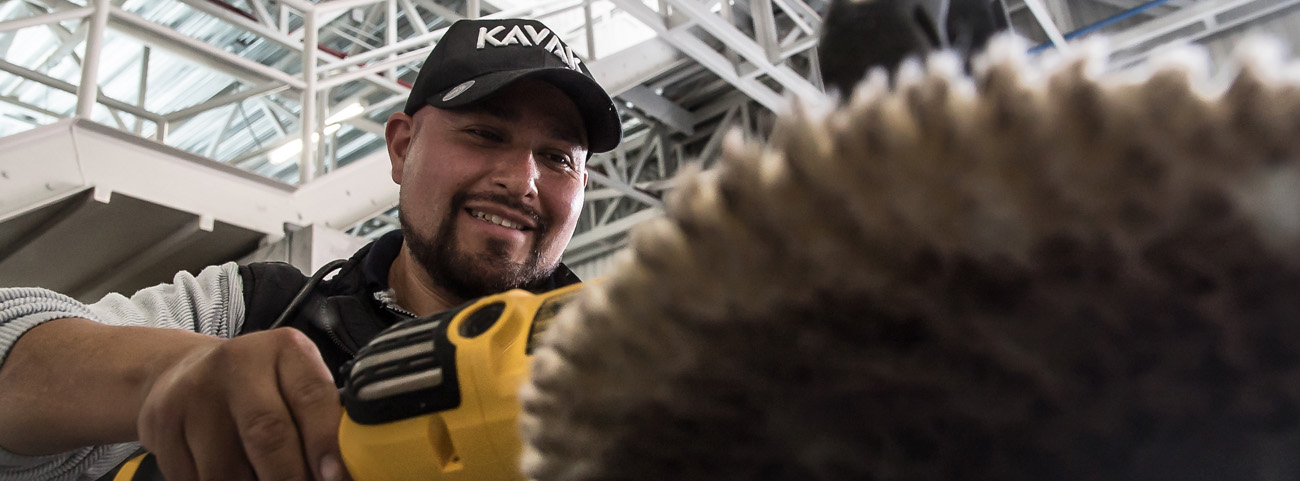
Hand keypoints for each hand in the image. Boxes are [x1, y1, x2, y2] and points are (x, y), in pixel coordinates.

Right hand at [137, 328, 347, 480]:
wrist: (180, 372)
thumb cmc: (258, 386)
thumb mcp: (293, 384)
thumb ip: (318, 418)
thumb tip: (337, 471)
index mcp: (285, 349)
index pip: (311, 395)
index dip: (325, 442)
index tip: (334, 477)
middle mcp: (237, 362)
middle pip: (267, 434)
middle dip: (288, 477)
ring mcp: (194, 392)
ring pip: (227, 467)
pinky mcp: (162, 423)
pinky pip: (194, 478)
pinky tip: (233, 477)